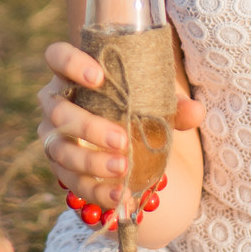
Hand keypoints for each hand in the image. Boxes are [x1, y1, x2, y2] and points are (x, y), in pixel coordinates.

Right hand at [38, 40, 205, 208]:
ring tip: (123, 168)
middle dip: (88, 127)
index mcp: (74, 74)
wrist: (129, 139)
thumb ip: (174, 103)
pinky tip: (120, 195)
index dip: (70, 63)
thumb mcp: (156, 98)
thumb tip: (196, 111)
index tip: (99, 77)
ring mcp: (54, 137)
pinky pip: (72, 182)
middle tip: (121, 139)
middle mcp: (56, 103)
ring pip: (59, 150)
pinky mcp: (62, 169)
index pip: (57, 56)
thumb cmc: (136, 104)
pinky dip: (96, 191)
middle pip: (56, 111)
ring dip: (91, 162)